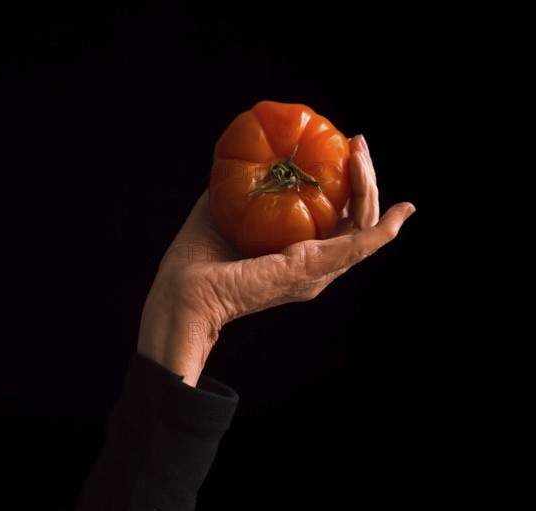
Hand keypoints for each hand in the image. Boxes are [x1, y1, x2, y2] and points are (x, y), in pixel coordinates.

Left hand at [138, 135, 414, 385]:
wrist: (183, 293)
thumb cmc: (200, 258)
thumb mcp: (230, 211)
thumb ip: (248, 189)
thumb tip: (257, 158)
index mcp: (298, 254)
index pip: (338, 217)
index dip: (348, 183)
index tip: (347, 149)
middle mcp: (314, 265)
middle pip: (356, 218)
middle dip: (363, 177)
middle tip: (358, 142)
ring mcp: (315, 270)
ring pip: (361, 226)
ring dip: (369, 186)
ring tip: (360, 150)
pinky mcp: (310, 269)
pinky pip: (359, 246)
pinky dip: (383, 229)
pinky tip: (402, 211)